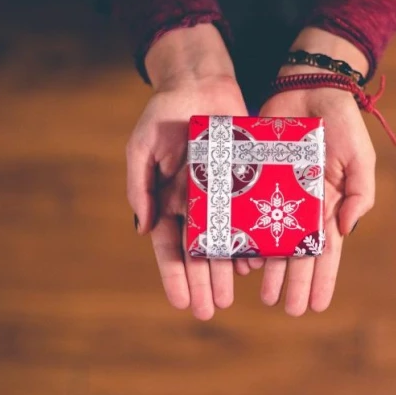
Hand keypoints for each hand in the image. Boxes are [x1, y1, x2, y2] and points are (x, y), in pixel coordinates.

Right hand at [128, 24, 247, 319]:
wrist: (201, 83)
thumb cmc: (165, 113)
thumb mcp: (143, 146)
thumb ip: (140, 186)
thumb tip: (143, 229)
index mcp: (168, 201)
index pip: (170, 247)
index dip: (174, 276)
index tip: (181, 302)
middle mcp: (196, 205)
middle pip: (198, 254)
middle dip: (202, 283)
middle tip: (210, 310)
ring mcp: (222, 197)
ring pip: (224, 242)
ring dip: (225, 271)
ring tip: (230, 296)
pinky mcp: (245, 184)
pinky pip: (249, 218)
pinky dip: (251, 241)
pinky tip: (255, 263)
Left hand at [251, 28, 376, 315]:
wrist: (307, 86)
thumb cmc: (340, 122)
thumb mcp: (359, 157)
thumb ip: (359, 193)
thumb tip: (346, 230)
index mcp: (328, 205)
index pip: (326, 251)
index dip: (323, 279)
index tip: (318, 306)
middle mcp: (301, 206)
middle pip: (297, 253)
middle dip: (294, 282)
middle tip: (287, 309)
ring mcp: (276, 194)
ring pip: (271, 240)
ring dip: (269, 269)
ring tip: (263, 294)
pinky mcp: (253, 179)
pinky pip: (246, 213)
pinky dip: (245, 236)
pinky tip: (240, 259)